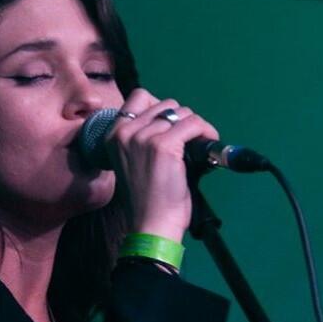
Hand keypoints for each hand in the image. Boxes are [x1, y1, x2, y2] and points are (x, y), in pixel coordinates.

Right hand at [105, 86, 221, 240]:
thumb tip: (173, 117)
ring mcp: (144, 137)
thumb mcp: (133, 160)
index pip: (139, 97)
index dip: (161, 109)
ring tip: (198, 145)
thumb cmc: (146, 198)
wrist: (151, 224)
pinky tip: (209, 144)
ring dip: (195, 127)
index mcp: (113, 134)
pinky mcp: (164, 146)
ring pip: (182, 112)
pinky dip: (206, 132)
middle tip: (189, 141)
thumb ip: (143, 137)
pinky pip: (194, 124)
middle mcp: (125, 131)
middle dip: (182, 120)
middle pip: (166, 104)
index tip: (173, 127)